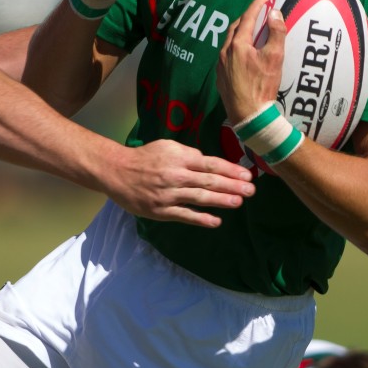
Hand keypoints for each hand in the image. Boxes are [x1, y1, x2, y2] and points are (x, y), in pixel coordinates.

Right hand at [108, 138, 254, 226]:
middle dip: (233, 186)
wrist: (116, 171)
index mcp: (179, 157)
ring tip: (239, 202)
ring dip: (222, 200)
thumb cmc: (145, 158)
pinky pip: (185, 215)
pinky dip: (201, 219)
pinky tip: (216, 221)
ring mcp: (169, 194)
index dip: (231, 170)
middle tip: (251, 190)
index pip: (211, 164)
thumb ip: (189, 154)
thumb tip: (210, 163)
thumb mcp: (167, 146)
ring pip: (200, 197)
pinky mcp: (161, 210)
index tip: (247, 175)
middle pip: (209, 181)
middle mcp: (176, 175)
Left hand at [216, 0, 286, 123]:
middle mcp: (225, 52)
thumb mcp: (275, 58)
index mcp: (238, 45)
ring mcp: (220, 65)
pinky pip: (227, 56)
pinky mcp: (220, 77)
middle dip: (247, 18)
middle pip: (235, 28)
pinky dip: (236, 48)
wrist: (249, 115)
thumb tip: (275, 13)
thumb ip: (276, 33)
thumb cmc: (262, 86)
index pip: (247, 18)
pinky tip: (244, 55)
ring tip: (252, 33)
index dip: (257, 6)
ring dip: (240, 34)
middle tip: (259, 14)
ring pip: (229, 42)